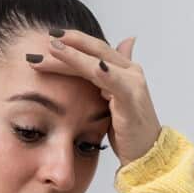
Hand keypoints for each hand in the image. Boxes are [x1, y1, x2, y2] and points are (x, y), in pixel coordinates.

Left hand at [26, 29, 161, 166]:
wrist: (146, 156)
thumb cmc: (129, 131)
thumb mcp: (113, 102)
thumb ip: (108, 78)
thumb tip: (113, 54)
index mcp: (123, 70)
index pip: (95, 49)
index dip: (74, 41)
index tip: (49, 37)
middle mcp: (129, 72)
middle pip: (95, 50)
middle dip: (69, 41)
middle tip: (46, 36)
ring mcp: (132, 83)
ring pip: (98, 62)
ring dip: (73, 54)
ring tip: (52, 47)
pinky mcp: (131, 99)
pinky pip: (112, 80)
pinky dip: (100, 71)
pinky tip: (86, 64)